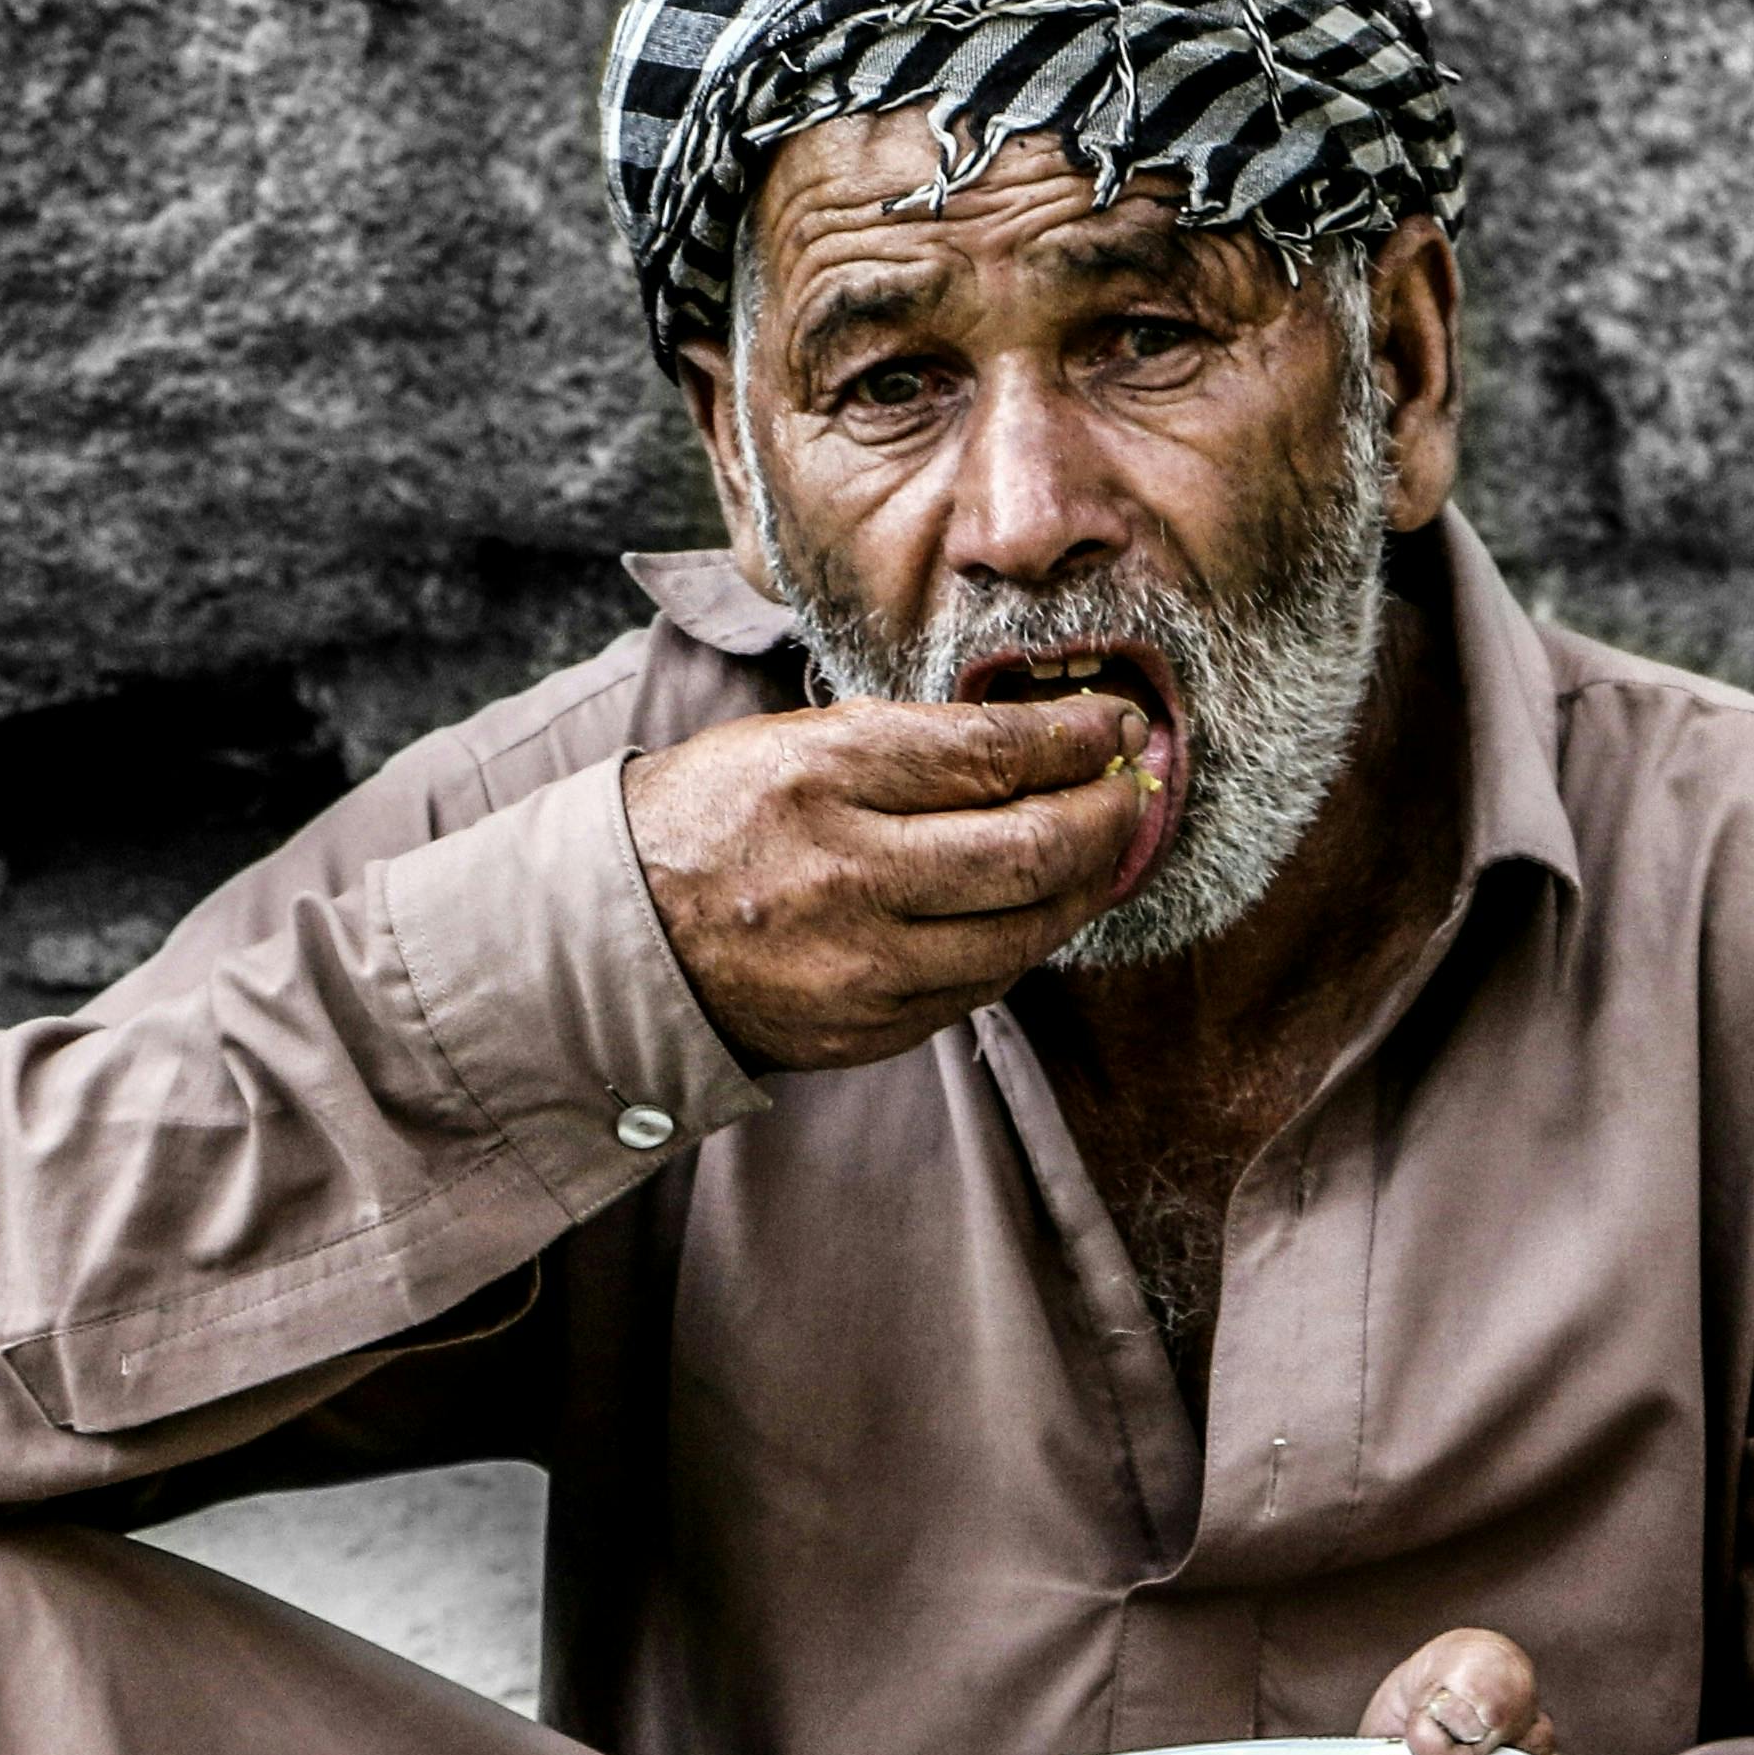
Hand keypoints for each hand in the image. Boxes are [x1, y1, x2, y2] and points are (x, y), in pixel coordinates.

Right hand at [623, 693, 1150, 1071]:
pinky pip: (983, 985)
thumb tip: (1045, 741)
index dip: (1076, 738)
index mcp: (822, 775)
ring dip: (1085, 886)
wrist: (621, 938)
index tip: (1117, 725)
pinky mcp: (868, 1029)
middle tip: (1132, 788)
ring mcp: (860, 964)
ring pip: (1025, 929)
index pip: (991, 753)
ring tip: (1105, 850)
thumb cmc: (714, 818)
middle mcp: (846, 873)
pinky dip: (1025, 940)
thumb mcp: (795, 743)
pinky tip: (1038, 907)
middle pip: (1030, 847)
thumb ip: (914, 746)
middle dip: (1106, 813)